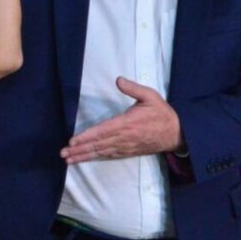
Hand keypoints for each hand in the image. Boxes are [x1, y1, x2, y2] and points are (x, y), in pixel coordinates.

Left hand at [60, 77, 182, 163]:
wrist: (177, 133)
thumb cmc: (161, 113)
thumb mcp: (150, 95)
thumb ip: (133, 88)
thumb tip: (118, 80)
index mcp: (127, 123)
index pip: (102, 131)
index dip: (86, 136)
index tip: (72, 140)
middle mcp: (124, 137)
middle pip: (98, 144)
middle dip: (80, 149)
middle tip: (63, 154)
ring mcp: (126, 146)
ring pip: (102, 152)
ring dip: (85, 156)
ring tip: (69, 159)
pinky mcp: (129, 151)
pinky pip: (110, 156)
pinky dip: (97, 158)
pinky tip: (86, 159)